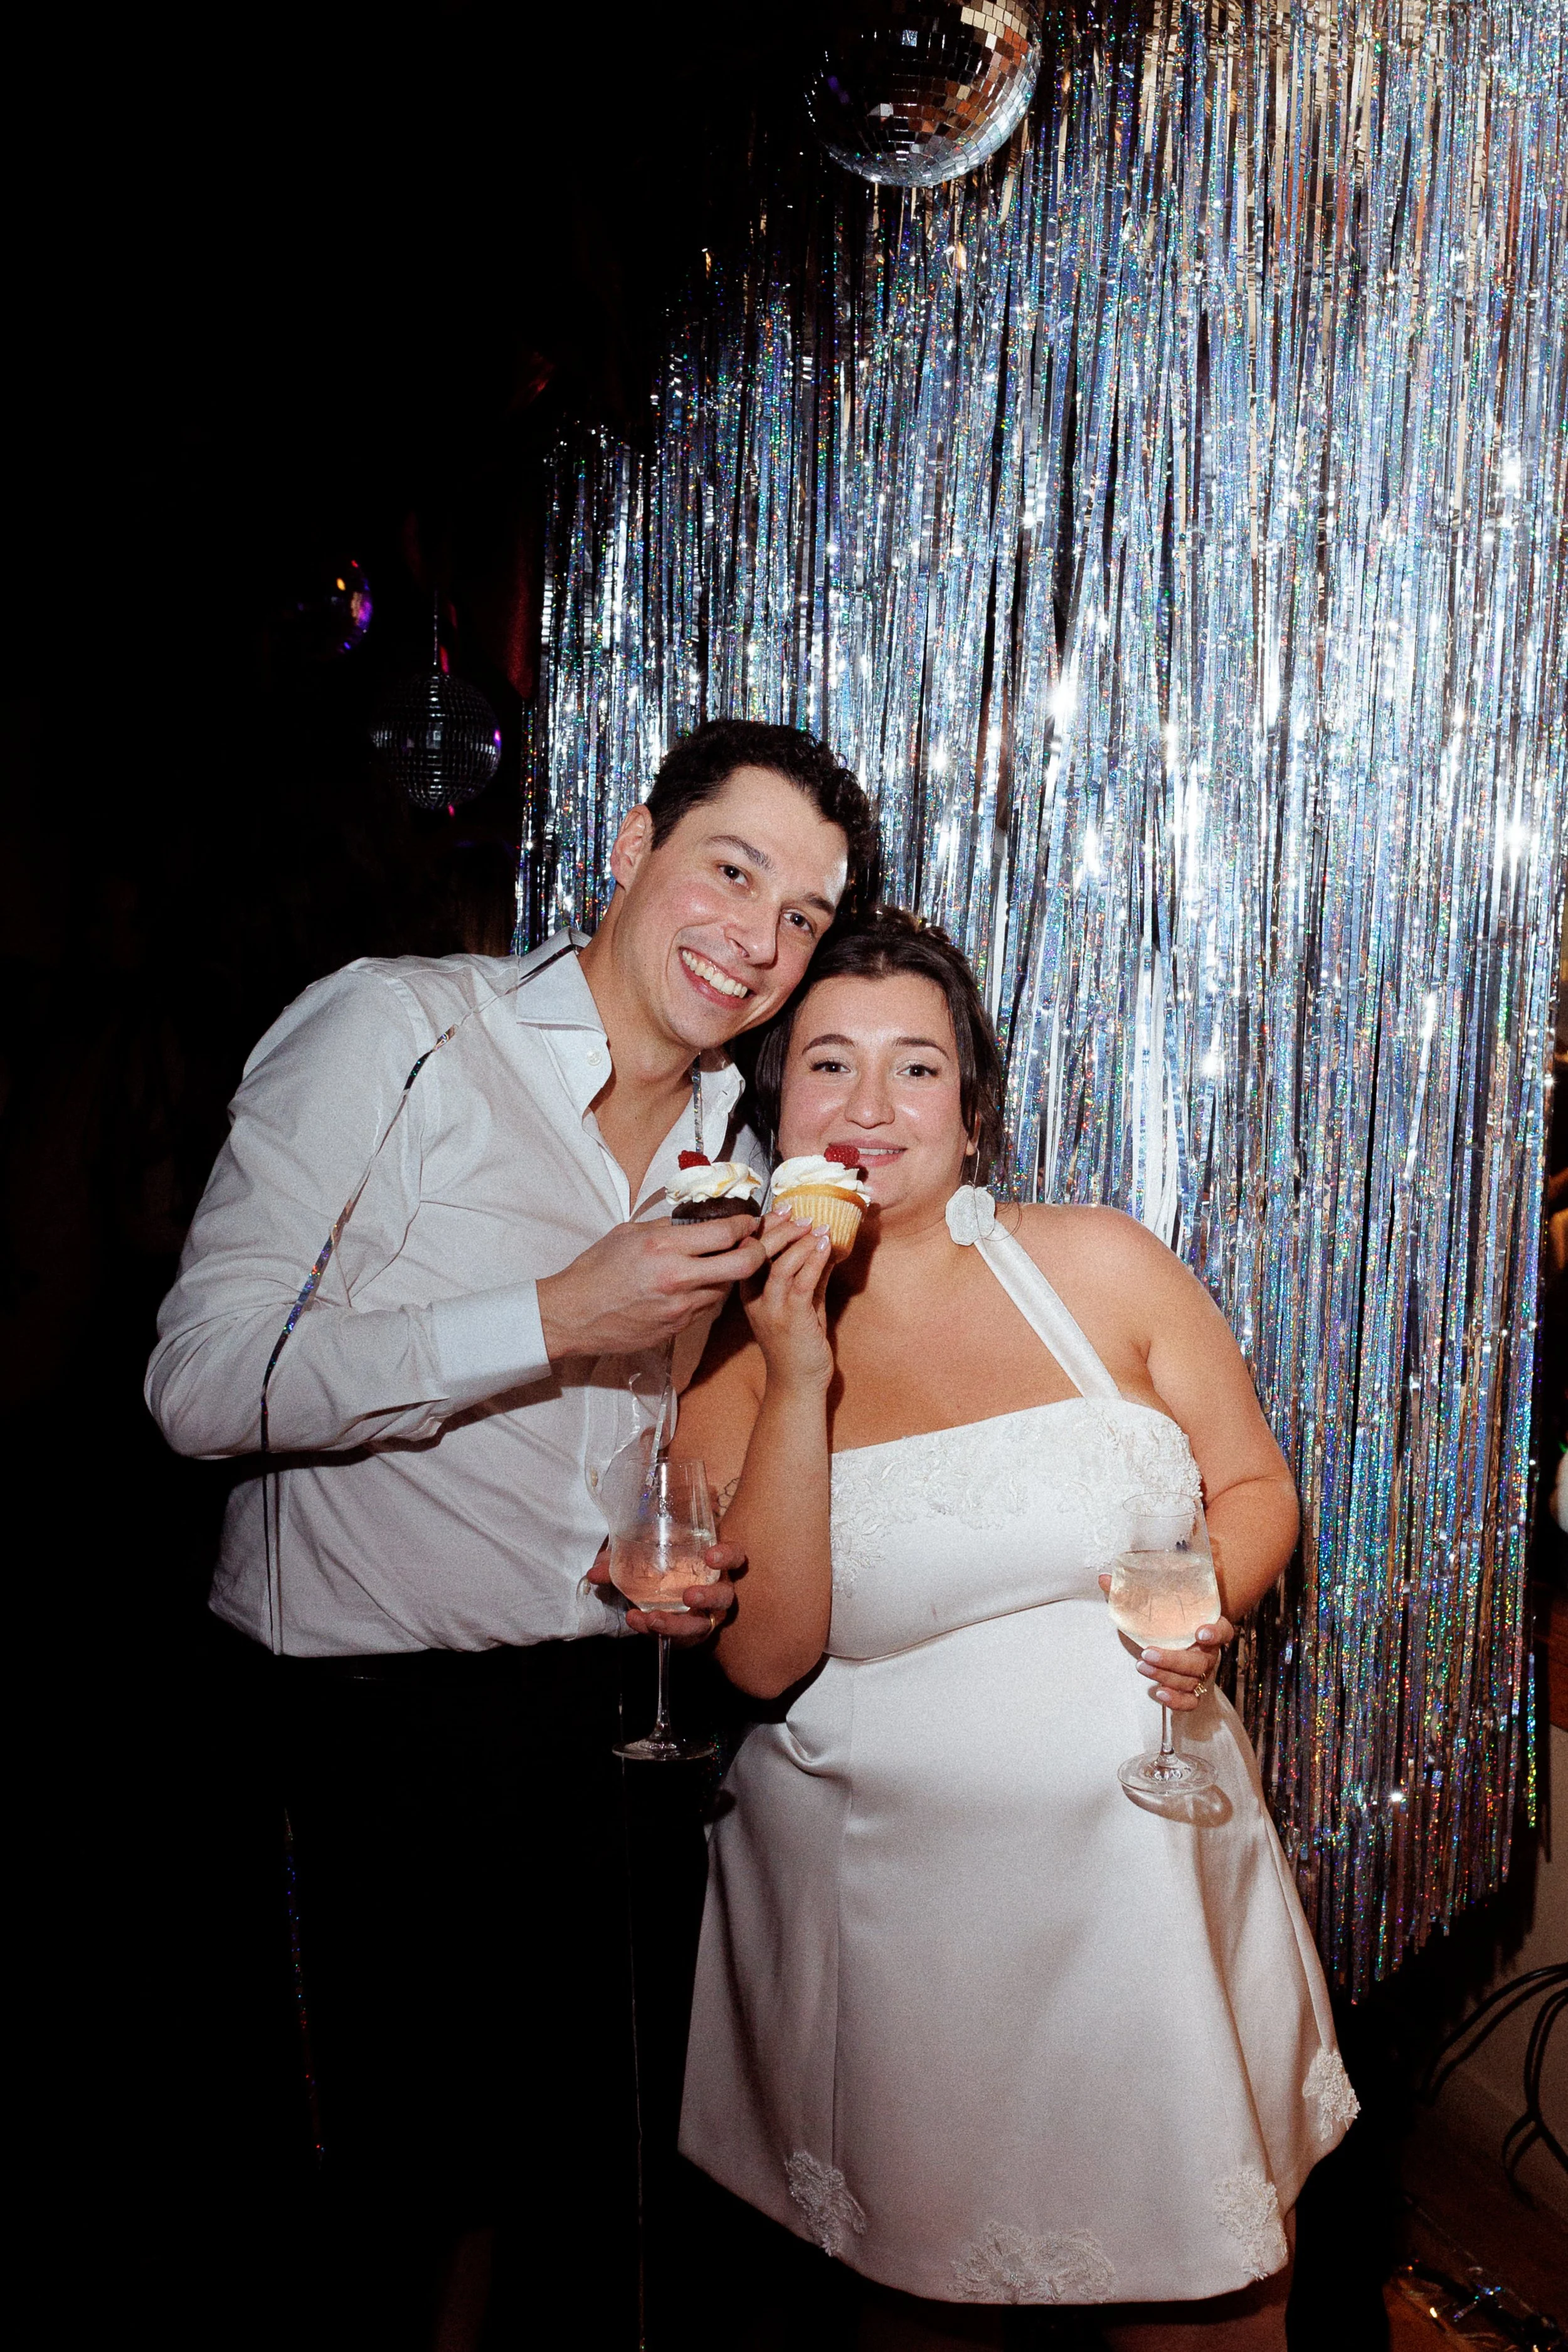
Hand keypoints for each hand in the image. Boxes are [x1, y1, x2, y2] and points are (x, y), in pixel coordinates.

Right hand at [537, 1215, 765, 1361]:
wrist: (573, 1315)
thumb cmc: (595, 1271)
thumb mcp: (628, 1233)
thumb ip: (666, 1227)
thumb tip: (696, 1220)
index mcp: (663, 1247)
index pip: (724, 1234)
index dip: (745, 1225)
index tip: (749, 1221)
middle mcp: (676, 1278)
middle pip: (742, 1265)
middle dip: (758, 1251)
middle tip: (756, 1243)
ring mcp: (679, 1307)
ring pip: (727, 1289)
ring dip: (730, 1275)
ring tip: (723, 1263)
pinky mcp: (677, 1328)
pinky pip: (706, 1308)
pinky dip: (709, 1294)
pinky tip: (697, 1285)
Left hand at [586, 1540, 740, 1641]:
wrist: (670, 1594)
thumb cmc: (666, 1567)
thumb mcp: (649, 1556)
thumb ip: (623, 1560)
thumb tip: (594, 1572)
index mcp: (715, 1564)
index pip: (736, 1558)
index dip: (728, 1556)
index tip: (711, 1556)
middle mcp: (718, 1590)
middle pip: (724, 1597)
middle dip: (708, 1596)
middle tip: (688, 1596)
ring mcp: (706, 1617)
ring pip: (702, 1625)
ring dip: (679, 1624)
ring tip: (655, 1619)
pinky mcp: (691, 1635)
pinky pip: (679, 1639)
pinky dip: (657, 1632)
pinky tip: (638, 1621)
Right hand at [741, 1210, 835, 1390]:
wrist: (798, 1384)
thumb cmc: (799, 1345)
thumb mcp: (803, 1304)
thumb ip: (810, 1277)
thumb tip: (824, 1246)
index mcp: (750, 1293)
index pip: (750, 1251)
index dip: (766, 1226)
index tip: (785, 1209)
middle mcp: (755, 1299)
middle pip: (759, 1253)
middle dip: (782, 1228)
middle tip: (804, 1216)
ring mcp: (771, 1309)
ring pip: (779, 1264)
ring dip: (801, 1242)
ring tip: (819, 1228)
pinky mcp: (791, 1318)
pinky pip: (800, 1282)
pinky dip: (814, 1260)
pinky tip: (825, 1248)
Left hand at [1097, 1573, 1233, 1711]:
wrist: (1171, 1641)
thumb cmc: (1164, 1620)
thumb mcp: (1151, 1605)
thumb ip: (1129, 1592)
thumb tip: (1102, 1578)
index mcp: (1207, 1627)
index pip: (1223, 1630)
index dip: (1215, 1633)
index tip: (1199, 1632)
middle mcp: (1208, 1652)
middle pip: (1201, 1661)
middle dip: (1173, 1659)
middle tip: (1147, 1652)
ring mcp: (1202, 1673)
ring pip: (1191, 1680)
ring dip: (1166, 1676)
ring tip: (1141, 1666)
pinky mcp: (1193, 1690)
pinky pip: (1191, 1701)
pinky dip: (1177, 1701)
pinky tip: (1159, 1693)